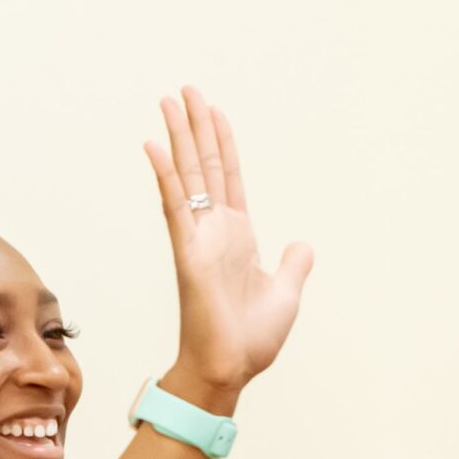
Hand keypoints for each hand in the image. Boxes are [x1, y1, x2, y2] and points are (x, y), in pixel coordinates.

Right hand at [143, 88, 313, 405]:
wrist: (231, 368)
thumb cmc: (250, 339)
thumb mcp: (286, 293)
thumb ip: (293, 264)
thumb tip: (303, 243)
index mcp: (237, 237)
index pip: (229, 178)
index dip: (223, 143)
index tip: (213, 112)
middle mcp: (215, 231)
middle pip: (205, 166)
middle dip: (196, 127)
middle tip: (185, 90)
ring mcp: (198, 238)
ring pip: (188, 176)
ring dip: (179, 138)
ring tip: (168, 101)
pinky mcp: (187, 252)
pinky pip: (174, 206)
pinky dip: (166, 175)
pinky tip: (155, 146)